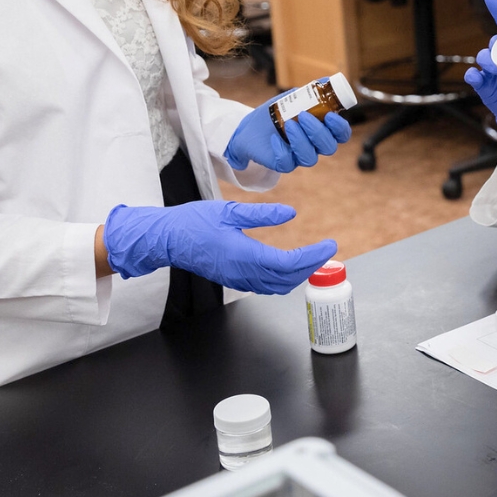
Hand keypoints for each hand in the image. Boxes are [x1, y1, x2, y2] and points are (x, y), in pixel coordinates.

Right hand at [104, 200, 335, 293]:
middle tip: (327, 251)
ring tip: (314, 258)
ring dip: (299, 275)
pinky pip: (265, 285)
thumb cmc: (194, 222)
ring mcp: (237, 279)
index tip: (329, 246)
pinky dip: (284, 278)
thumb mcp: (229, 210)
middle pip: (287, 278)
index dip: (312, 256)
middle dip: (311, 267)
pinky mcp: (233, 279)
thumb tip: (291, 213)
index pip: (288, 263)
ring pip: (277, 286)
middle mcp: (242, 272)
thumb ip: (262, 214)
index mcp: (243, 254)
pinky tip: (290, 265)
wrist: (167, 240)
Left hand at [224, 92, 351, 172]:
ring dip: (302, 141)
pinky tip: (274, 138)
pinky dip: (282, 150)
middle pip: (329, 147)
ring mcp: (299, 156)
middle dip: (318, 132)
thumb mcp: (293, 98)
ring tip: (289, 124)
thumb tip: (326, 80)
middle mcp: (315, 146)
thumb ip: (310, 91)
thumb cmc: (278, 112)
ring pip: (310, 158)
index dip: (340, 128)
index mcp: (323, 130)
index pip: (341, 134)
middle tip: (304, 115)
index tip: (330, 115)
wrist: (252, 125)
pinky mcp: (283, 164)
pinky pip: (287, 163)